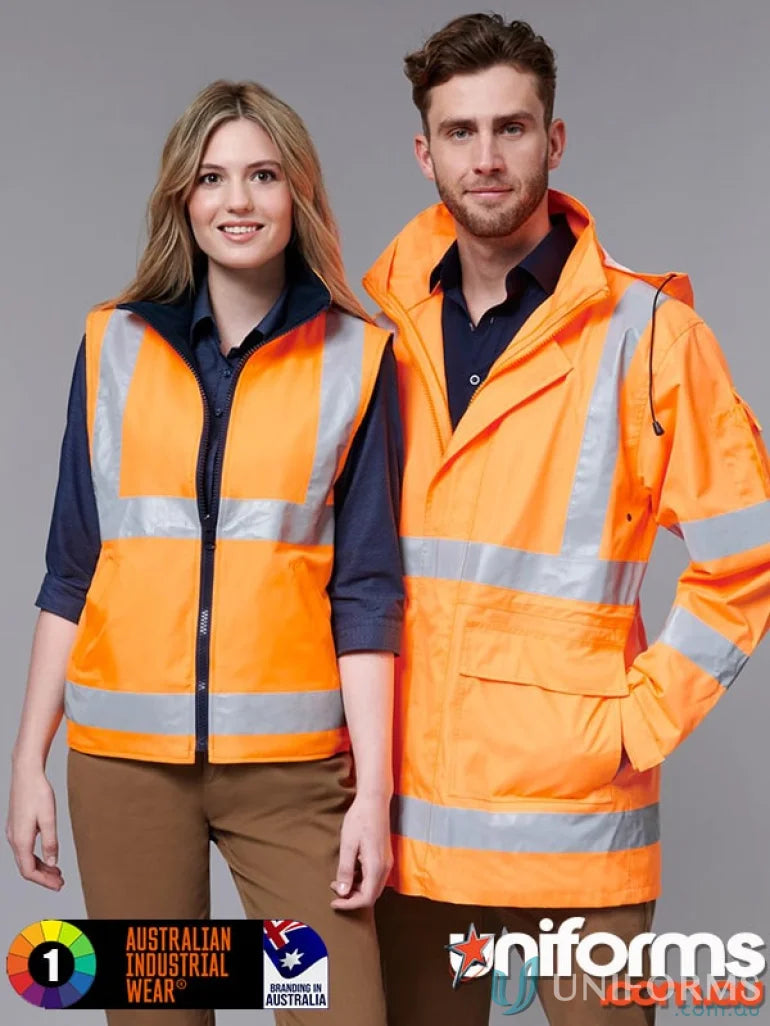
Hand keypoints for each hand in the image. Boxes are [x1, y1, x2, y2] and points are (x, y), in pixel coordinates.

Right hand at [6, 765, 63, 889]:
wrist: (26, 773)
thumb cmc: (38, 793)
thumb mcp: (49, 819)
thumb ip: (50, 842)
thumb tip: (52, 863)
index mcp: (20, 840)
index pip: (29, 871)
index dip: (44, 881)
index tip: (58, 885)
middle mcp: (13, 839)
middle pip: (26, 867)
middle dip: (43, 876)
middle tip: (60, 881)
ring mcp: (13, 832)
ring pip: (25, 858)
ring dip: (41, 867)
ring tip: (56, 871)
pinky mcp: (16, 826)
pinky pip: (24, 848)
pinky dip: (36, 856)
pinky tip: (48, 854)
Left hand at [330, 792, 391, 909]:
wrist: (374, 800)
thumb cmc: (360, 819)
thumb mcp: (348, 845)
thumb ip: (346, 870)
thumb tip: (342, 892)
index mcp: (376, 866)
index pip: (366, 898)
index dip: (349, 904)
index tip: (333, 902)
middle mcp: (385, 867)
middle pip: (371, 895)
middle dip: (352, 898)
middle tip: (334, 889)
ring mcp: (387, 861)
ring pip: (373, 887)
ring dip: (356, 889)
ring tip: (339, 880)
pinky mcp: (384, 856)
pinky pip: (374, 877)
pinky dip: (362, 880)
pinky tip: (350, 870)